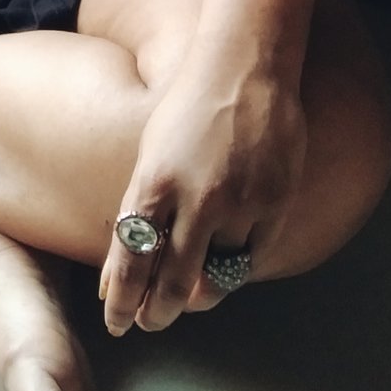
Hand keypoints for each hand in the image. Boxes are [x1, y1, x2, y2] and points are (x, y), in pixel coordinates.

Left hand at [99, 53, 306, 333]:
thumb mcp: (151, 155)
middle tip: (149, 323)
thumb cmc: (188, 108)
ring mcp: (240, 202)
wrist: (245, 67)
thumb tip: (120, 267)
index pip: (131, 260)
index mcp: (154, 183)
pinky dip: (237, 267)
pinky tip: (224, 269)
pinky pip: (254, 255)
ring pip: (218, 275)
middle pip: (174, 282)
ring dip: (199, 293)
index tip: (115, 322)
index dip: (121, 300)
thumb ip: (140, 210)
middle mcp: (196, 199)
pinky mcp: (275, 201)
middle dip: (158, 312)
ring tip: (186, 300)